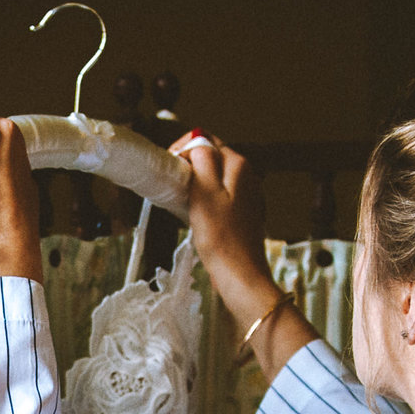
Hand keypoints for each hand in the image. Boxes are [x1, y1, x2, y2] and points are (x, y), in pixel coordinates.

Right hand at [173, 130, 318, 375]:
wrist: (239, 274)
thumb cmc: (219, 235)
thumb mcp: (204, 191)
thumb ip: (201, 160)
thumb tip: (196, 143)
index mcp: (238, 164)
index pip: (205, 139)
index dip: (183, 149)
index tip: (167, 167)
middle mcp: (247, 174)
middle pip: (211, 156)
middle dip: (188, 164)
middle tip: (170, 183)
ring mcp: (247, 193)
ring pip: (214, 175)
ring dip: (194, 181)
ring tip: (178, 198)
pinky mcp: (242, 211)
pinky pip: (219, 194)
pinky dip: (204, 196)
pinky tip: (194, 212)